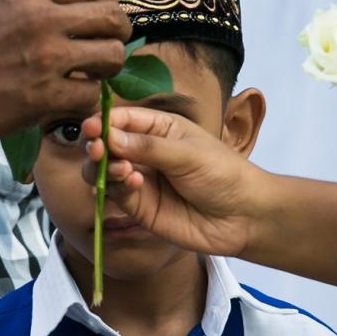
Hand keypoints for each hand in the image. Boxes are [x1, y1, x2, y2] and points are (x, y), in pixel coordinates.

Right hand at [0, 0, 130, 141]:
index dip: (105, 5)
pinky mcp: (44, 94)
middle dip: (118, 33)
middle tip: (110, 47)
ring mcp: (46, 56)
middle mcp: (42, 16)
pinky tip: (72, 99)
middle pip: (112, 18)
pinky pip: (91, 94)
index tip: (103, 20)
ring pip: (112, 56)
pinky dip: (87, 99)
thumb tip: (57, 0)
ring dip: (108, 68)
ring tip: (93, 74)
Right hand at [80, 107, 265, 257]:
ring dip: (104, 167)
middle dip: (96, 145)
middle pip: (106, 145)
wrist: (244, 216)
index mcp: (159, 128)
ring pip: (104, 171)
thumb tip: (109, 136)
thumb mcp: (187, 153)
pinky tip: (133, 183)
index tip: (92, 128)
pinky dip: (118, 188)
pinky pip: (117, 195)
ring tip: (121, 168)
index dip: (103, 122)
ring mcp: (141, 180)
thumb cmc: (223, 173)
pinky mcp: (141, 207)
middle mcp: (145, 152)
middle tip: (96, 149)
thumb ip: (147, 147)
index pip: (121, 119)